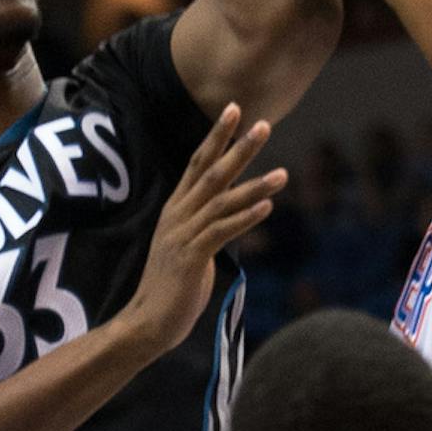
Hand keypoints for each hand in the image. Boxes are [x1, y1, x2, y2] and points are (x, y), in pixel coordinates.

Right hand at [127, 104, 284, 352]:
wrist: (148, 321)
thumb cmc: (171, 285)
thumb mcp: (187, 245)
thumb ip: (205, 224)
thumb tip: (231, 211)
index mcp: (176, 209)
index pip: (197, 163)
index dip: (216, 136)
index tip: (235, 109)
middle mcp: (178, 215)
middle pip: (211, 173)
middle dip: (238, 147)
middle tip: (263, 124)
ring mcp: (183, 234)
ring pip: (222, 201)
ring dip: (254, 185)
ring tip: (284, 173)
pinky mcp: (191, 257)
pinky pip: (222, 231)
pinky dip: (245, 217)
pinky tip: (267, 207)